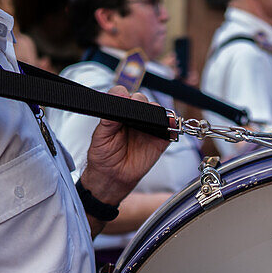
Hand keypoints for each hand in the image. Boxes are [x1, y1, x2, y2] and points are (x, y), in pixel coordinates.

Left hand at [79, 86, 168, 206]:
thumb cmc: (104, 156)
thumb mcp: (100, 137)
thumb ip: (108, 119)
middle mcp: (134, 117)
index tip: (122, 98)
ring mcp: (148, 127)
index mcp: (119, 114)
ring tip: (148, 118)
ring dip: (154, 111)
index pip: (122, 95)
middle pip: (141, 99)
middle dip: (139, 100)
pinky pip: (169, 128)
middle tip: (135, 106)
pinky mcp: (160, 139)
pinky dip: (170, 125)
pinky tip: (165, 126)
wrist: (112, 177)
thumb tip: (117, 102)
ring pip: (156, 111)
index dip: (123, 94)